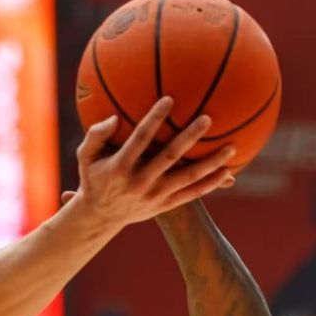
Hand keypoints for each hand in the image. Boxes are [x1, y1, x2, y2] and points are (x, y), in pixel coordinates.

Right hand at [65, 97, 235, 222]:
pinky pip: (192, 194)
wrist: (99, 217)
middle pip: (169, 157)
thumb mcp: (84, 157)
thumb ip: (94, 135)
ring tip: (231, 147)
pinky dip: (210, 184)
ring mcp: (154, 196)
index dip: (154, 119)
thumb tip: (113, 117)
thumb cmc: (94, 178)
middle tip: (207, 118)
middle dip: (188, 138)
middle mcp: (139, 182)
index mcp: (120, 167)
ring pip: (187, 178)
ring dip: (210, 164)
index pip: (140, 140)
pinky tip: (228, 172)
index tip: (169, 99)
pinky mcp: (165, 206)